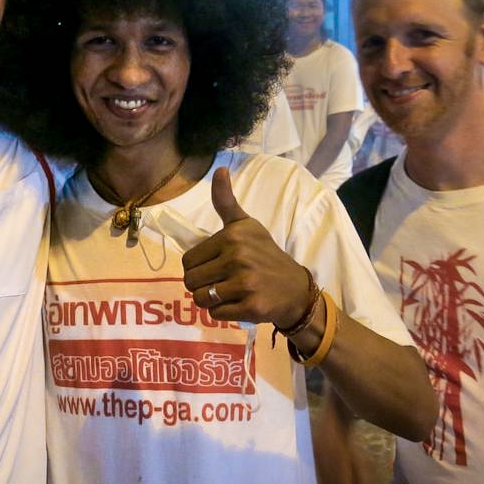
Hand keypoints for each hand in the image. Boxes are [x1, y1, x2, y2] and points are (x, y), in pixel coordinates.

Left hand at [181, 168, 311, 328]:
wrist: (295, 288)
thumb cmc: (265, 254)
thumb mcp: (246, 225)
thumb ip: (226, 202)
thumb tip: (219, 169)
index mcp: (232, 236)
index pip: (188, 260)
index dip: (197, 267)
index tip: (215, 266)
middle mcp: (238, 257)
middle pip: (190, 281)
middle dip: (201, 285)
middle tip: (220, 283)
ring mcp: (245, 283)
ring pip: (201, 299)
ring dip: (209, 301)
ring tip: (227, 293)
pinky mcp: (251, 307)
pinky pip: (216, 314)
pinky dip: (222, 313)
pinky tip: (238, 303)